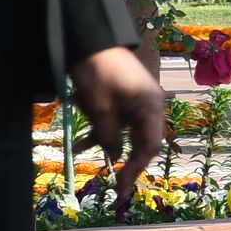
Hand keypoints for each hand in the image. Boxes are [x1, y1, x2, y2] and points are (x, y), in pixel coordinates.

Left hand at [68, 44, 164, 196]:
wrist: (91, 42)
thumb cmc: (99, 73)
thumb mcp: (100, 108)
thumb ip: (108, 135)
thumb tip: (114, 157)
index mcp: (150, 107)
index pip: (150, 145)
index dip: (137, 168)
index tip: (121, 186)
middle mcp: (148, 107)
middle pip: (143, 143)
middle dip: (128, 164)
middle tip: (116, 188)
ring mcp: (135, 104)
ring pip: (126, 135)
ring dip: (109, 149)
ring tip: (94, 167)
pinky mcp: (122, 102)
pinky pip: (114, 125)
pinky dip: (99, 135)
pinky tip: (79, 146)